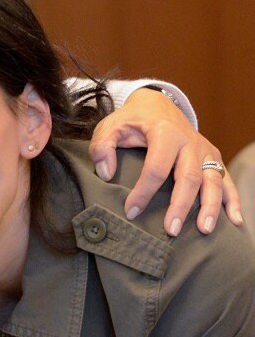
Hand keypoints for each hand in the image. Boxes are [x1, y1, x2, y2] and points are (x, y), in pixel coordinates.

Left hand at [89, 87, 242, 235]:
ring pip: (213, 180)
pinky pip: (226, 179)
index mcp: (164, 132)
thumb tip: (105, 173)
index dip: (143, 192)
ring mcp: (204, 150)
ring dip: (210, 207)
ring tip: (204, 230)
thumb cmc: (131, 120)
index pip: (155, 168)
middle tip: (170, 231)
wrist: (157, 105)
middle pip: (188, 177)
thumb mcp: (110, 126)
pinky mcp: (213, 158)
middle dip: (180, 206)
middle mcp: (190, 142)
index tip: (130, 212)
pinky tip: (234, 220)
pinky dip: (232, 200)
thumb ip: (102, 146)